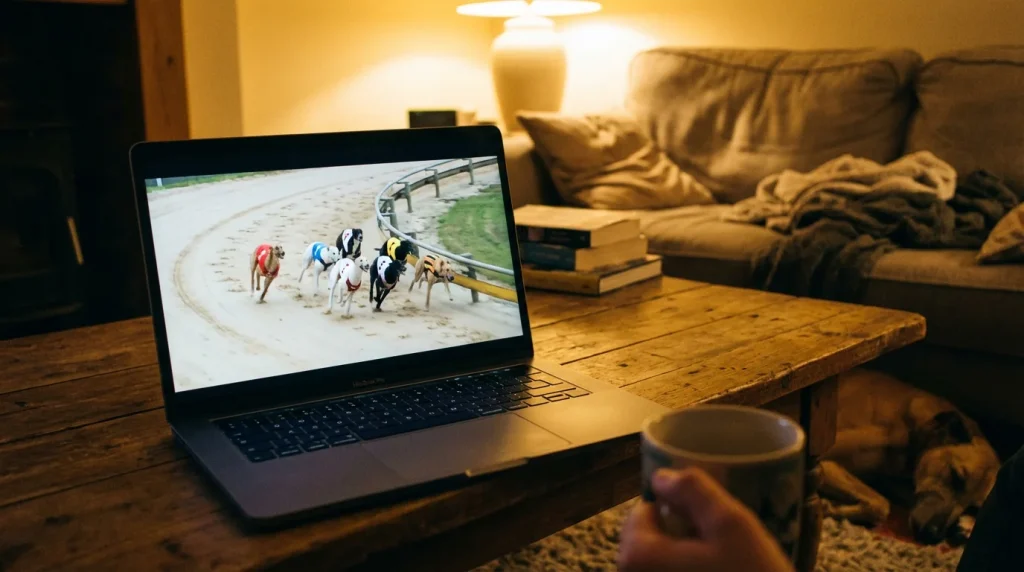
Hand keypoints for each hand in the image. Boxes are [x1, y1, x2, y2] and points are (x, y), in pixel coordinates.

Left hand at [618, 468, 794, 571]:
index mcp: (637, 555)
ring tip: (726, 565)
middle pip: (648, 539)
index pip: (644, 510)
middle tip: (721, 545)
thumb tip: (661, 475)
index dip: (677, 508)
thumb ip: (693, 490)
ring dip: (687, 558)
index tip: (710, 518)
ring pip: (661, 564)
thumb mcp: (732, 524)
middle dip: (680, 535)